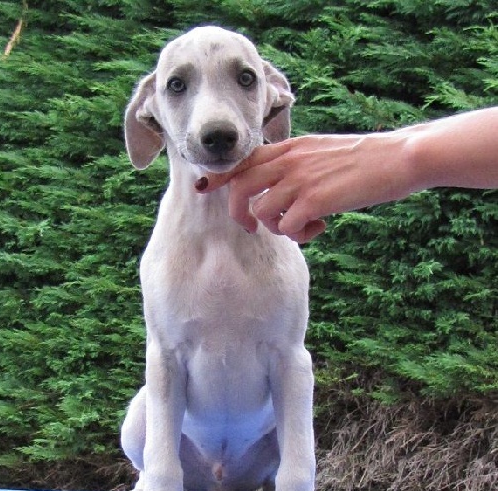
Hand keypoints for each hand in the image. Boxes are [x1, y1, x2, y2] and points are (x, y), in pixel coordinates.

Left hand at [195, 132, 413, 242]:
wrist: (397, 157)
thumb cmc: (362, 158)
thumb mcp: (320, 152)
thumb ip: (294, 164)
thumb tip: (276, 190)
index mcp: (289, 148)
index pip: (242, 160)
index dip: (219, 175)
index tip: (201, 188)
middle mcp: (288, 161)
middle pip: (239, 188)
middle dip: (239, 214)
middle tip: (255, 228)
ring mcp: (300, 180)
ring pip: (262, 212)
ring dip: (277, 227)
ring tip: (302, 225)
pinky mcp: (314, 200)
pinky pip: (287, 227)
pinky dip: (300, 234)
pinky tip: (320, 227)